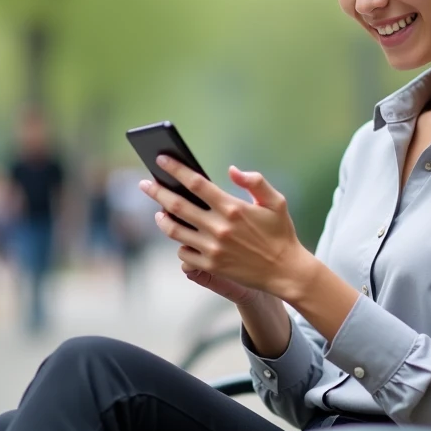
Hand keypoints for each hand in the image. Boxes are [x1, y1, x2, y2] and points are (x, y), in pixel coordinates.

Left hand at [139, 157, 313, 300]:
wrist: (285, 271)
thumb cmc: (280, 233)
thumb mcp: (276, 201)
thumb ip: (255, 181)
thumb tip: (231, 170)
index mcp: (232, 208)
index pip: (195, 183)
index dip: (175, 169)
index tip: (161, 159)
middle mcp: (218, 228)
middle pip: (176, 205)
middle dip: (156, 191)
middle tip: (144, 183)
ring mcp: (212, 249)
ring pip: (174, 231)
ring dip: (162, 219)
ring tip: (158, 211)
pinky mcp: (210, 266)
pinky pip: (183, 253)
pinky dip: (179, 243)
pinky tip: (180, 236)